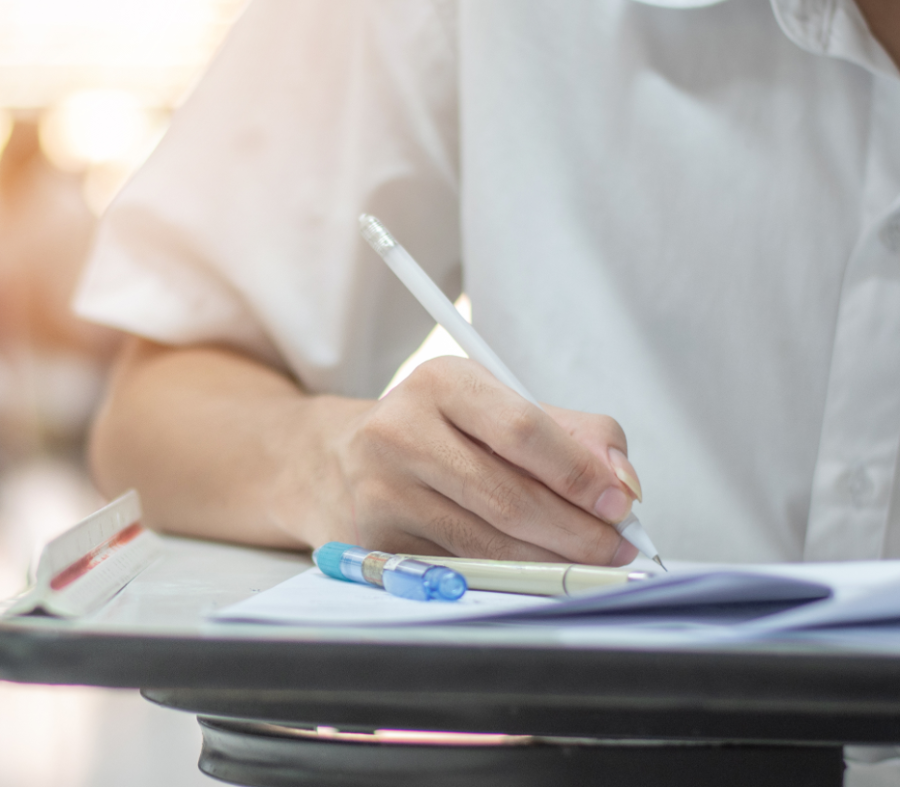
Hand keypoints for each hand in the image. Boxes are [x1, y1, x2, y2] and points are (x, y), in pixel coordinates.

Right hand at [325, 356, 641, 564]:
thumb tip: (621, 480)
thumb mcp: (493, 408)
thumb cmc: (433, 434)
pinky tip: (534, 572)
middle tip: (615, 548)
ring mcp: (382, 489)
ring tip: (587, 564)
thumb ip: (569, 432)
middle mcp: (401, 430)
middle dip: (576, 531)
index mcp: (440, 382)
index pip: (523, 430)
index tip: (620, 502)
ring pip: (486, 541)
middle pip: (508, 494)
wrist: (336, 461)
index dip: (578, 472)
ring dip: (548, 561)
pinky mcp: (375, 540)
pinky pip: (459, 568)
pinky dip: (507, 575)